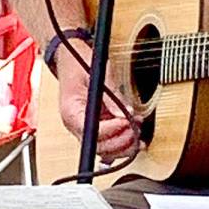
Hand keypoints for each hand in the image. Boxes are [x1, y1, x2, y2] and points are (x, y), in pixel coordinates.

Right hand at [57, 41, 142, 162]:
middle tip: (136, 128)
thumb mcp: (98, 73)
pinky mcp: (94, 126)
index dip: (112, 130)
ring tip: (138, 131)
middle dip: (121, 141)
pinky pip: (108, 142)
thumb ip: (112, 95)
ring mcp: (85, 127)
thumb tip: (125, 114)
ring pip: (105, 150)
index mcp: (71, 111)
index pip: (91, 132)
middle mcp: (76, 124)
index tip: (127, 121)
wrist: (70, 59)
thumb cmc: (79, 63)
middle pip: (99, 146)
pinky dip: (122, 142)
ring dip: (124, 145)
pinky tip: (134, 136)